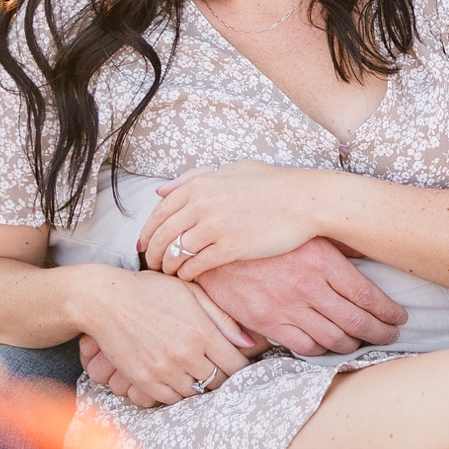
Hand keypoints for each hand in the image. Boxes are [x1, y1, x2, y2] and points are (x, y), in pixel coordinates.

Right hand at [73, 269, 254, 407]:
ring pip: (197, 394)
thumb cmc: (150, 291)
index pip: (237, 366)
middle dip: (223, 376)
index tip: (238, 362)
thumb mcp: (190, 293)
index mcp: (201, 332)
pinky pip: (172, 400)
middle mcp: (186, 355)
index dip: (242, 367)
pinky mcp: (144, 381)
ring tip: (196, 371)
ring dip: (200, 385)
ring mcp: (164, 371)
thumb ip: (222, 318)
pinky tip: (177, 377)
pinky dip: (178, 392)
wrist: (105, 301)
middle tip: (219, 367)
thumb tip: (249, 343)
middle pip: (219, 383)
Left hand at [139, 162, 335, 279]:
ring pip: (177, 252)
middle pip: (163, 234)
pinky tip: (188, 277)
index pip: (159, 212)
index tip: (144, 246)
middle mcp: (202, 204)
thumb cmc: (271, 184)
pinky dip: (187, 273)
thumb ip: (192, 178)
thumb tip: (160, 191)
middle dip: (153, 254)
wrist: (304, 200)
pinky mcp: (231, 247)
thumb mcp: (230, 171)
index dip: (147, 233)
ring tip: (170, 273)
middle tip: (152, 265)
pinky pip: (197, 265)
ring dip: (169, 266)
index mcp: (199, 184)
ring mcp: (215, 226)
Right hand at [197, 241, 407, 355]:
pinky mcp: (269, 323)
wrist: (211, 247)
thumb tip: (364, 257)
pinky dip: (324, 351)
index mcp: (321, 259)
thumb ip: (332, 248)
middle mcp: (309, 285)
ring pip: (335, 338)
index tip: (398, 317)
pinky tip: (331, 346)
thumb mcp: (301, 233)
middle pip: (358, 321)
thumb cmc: (261, 235)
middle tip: (392, 334)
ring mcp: (289, 307)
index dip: (389, 312)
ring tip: (366, 342)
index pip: (368, 295)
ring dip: (356, 344)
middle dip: (381, 332)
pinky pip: (306, 346)